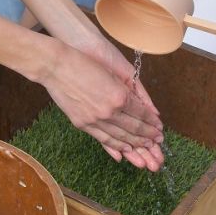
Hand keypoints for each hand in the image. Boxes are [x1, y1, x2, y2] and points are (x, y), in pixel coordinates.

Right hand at [39, 40, 164, 170]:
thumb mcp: (110, 74)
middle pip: (134, 128)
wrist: (55, 66)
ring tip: (147, 150)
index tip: (160, 127)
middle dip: (148, 136)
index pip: (142, 113)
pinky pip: (103, 139)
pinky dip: (115, 146)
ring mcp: (95, 120)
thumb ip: (126, 91)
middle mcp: (109, 111)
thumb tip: (140, 105)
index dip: (152, 122)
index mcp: (119, 96)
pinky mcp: (82, 124)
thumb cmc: (83, 63)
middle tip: (158, 141)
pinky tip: (124, 151)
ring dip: (136, 144)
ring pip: (120, 137)